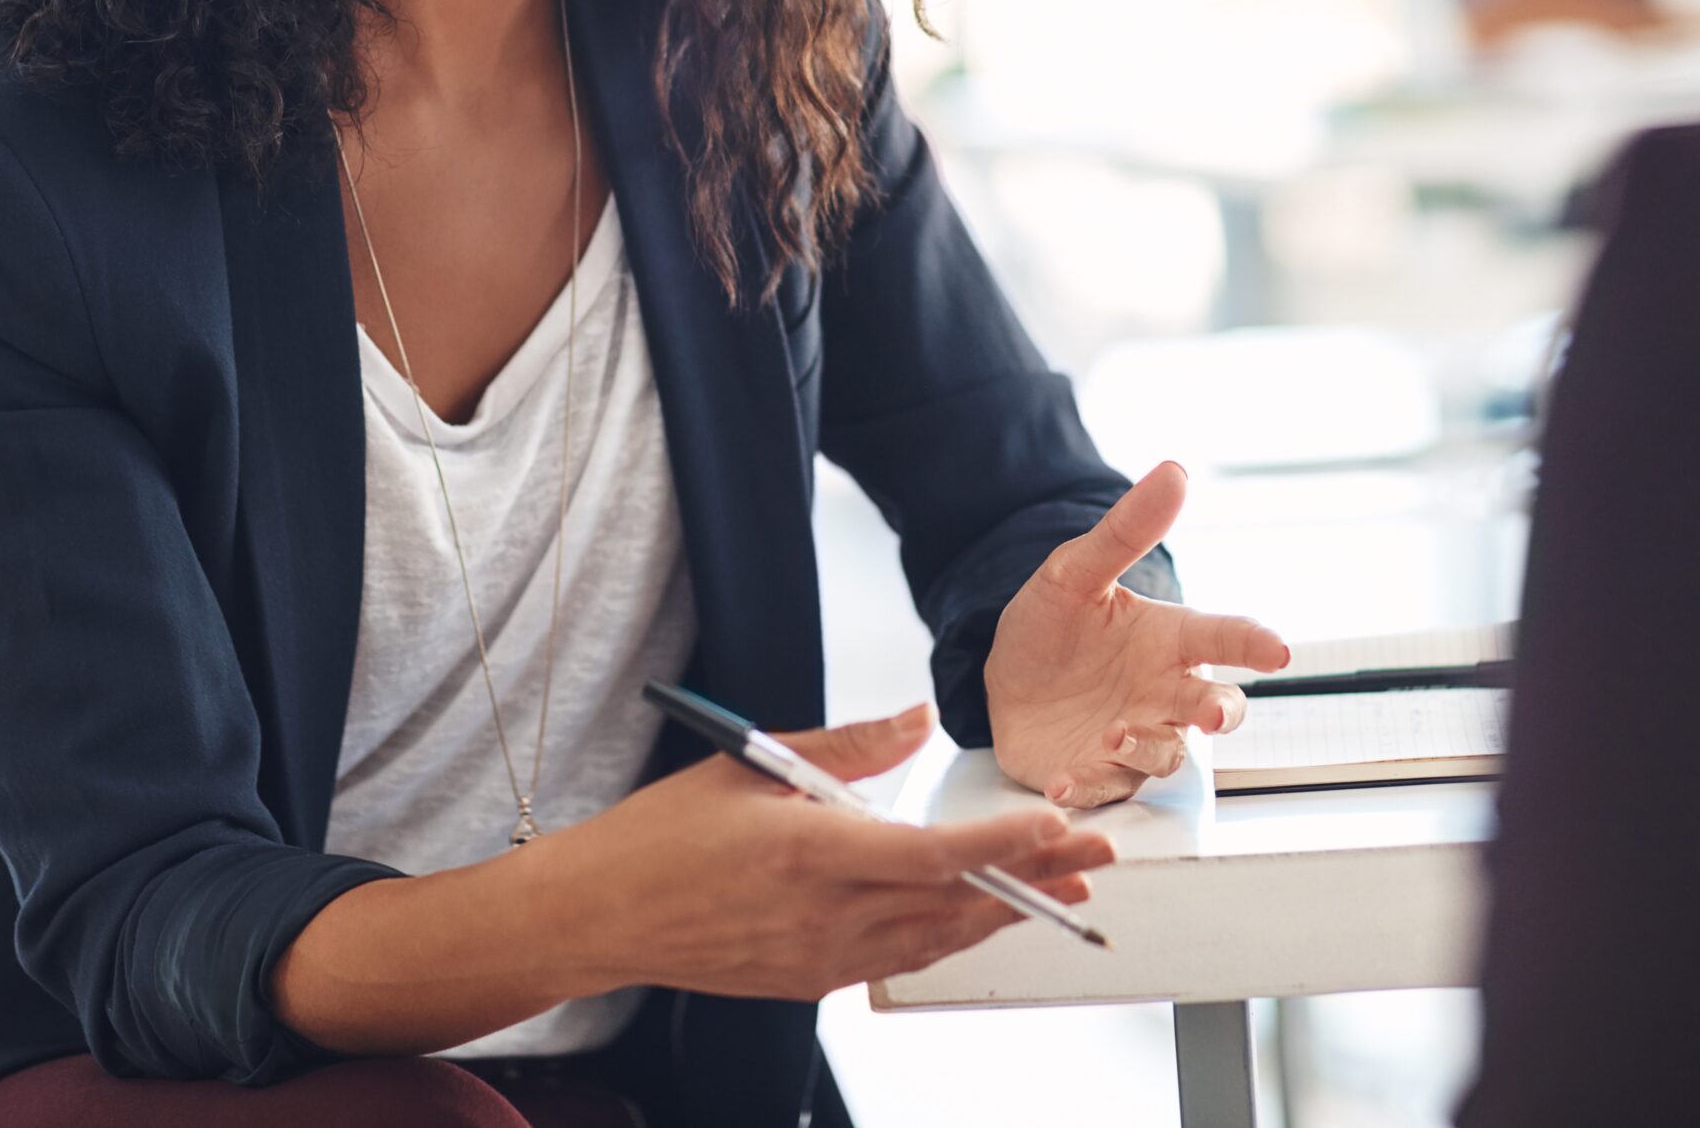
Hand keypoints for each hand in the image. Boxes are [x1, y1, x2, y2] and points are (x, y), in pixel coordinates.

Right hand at [562, 702, 1118, 998]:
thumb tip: (918, 717)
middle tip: (1100, 854)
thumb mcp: (750, 761)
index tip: (1056, 823)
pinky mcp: (808, 983)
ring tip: (1066, 888)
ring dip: (1006, 913)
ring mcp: (817, 960)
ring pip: (937, 939)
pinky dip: (949, 936)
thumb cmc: (665, 832)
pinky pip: (899, 959)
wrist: (599, 915)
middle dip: (1036, 878)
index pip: (930, 852)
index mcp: (806, 853)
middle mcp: (821, 916)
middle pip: (953, 902)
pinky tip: (982, 917)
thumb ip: (847, 744)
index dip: (1002, 842)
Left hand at [985, 462, 1290, 807]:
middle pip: (1214, 708)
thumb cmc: (1052, 622)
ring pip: (1166, 753)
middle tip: (1210, 711)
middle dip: (1219, 712)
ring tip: (1112, 732)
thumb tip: (1174, 470)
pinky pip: (1105, 789)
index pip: (1223, 638)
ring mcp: (1135, 738)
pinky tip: (1063, 779)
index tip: (1277, 650)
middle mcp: (1163, 693)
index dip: (1253, 643)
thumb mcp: (1075, 571)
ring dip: (1145, 747)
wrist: (1003, 677)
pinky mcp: (1097, 774)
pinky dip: (1089, 787)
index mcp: (1168, 640)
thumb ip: (1125, 531)